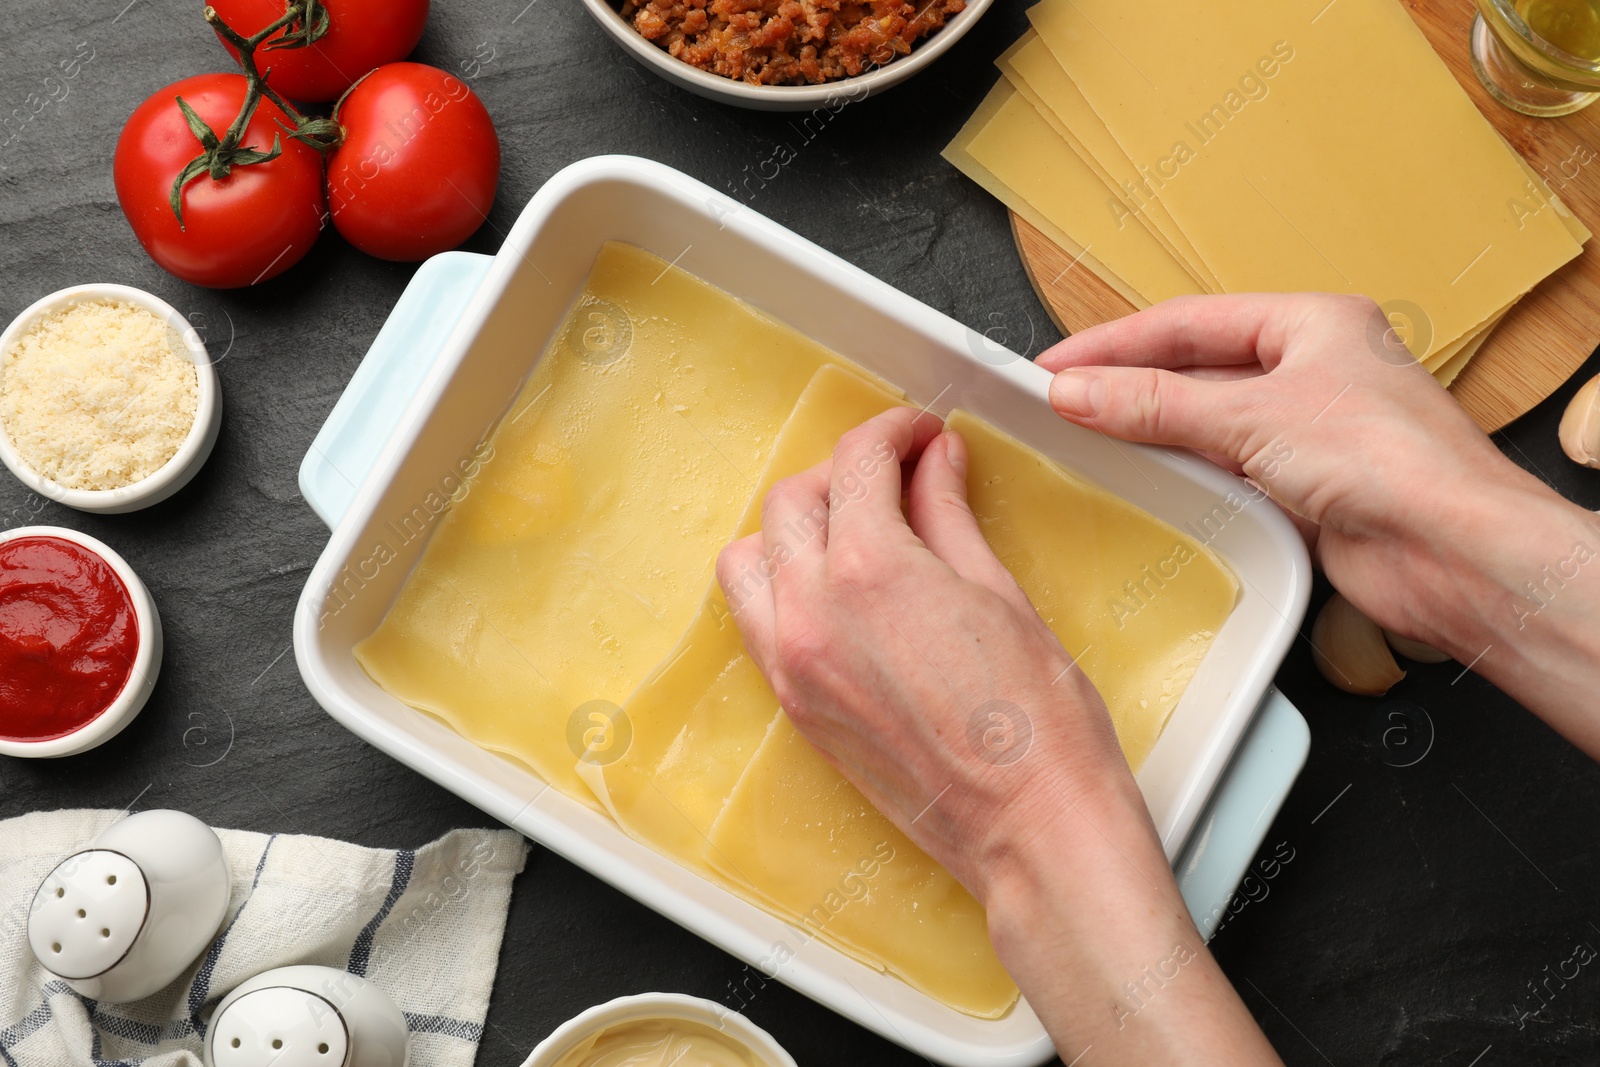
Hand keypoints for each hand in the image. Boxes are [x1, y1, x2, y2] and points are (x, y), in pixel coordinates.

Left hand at [718, 405, 1282, 1062]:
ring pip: (753, 558)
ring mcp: (793, 663)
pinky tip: (834, 591)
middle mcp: (813, 612)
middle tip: (898, 477)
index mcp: (871, 570)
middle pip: (794, 500)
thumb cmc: (1038, 726)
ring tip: (855, 533)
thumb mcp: (999, 593)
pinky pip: (755, 621)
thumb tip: (934, 464)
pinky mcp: (794, 706)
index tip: (918, 434)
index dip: (893, 431)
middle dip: (844, 474)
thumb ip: (949, 516)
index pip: (856, 461)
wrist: (1030, 828)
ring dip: (796, 529)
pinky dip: (780, 587)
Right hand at [1040, 293, 1599, 756]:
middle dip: (1129, 384)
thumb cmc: (1393, 463)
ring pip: (1209, 423)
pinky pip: (1225, 473)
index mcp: (1314, 323)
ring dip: (1153, 431)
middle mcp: (1314, 371)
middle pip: (1197, 370)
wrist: (1453, 553)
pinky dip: (1183, 476)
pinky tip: (1145, 483)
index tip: (1057, 364)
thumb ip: (1157, 405)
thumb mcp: (1253, 417)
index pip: (1189, 322)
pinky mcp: (1306, 491)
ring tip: (1088, 439)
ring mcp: (1311, 433)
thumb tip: (1081, 391)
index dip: (1115, 342)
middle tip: (1062, 400)